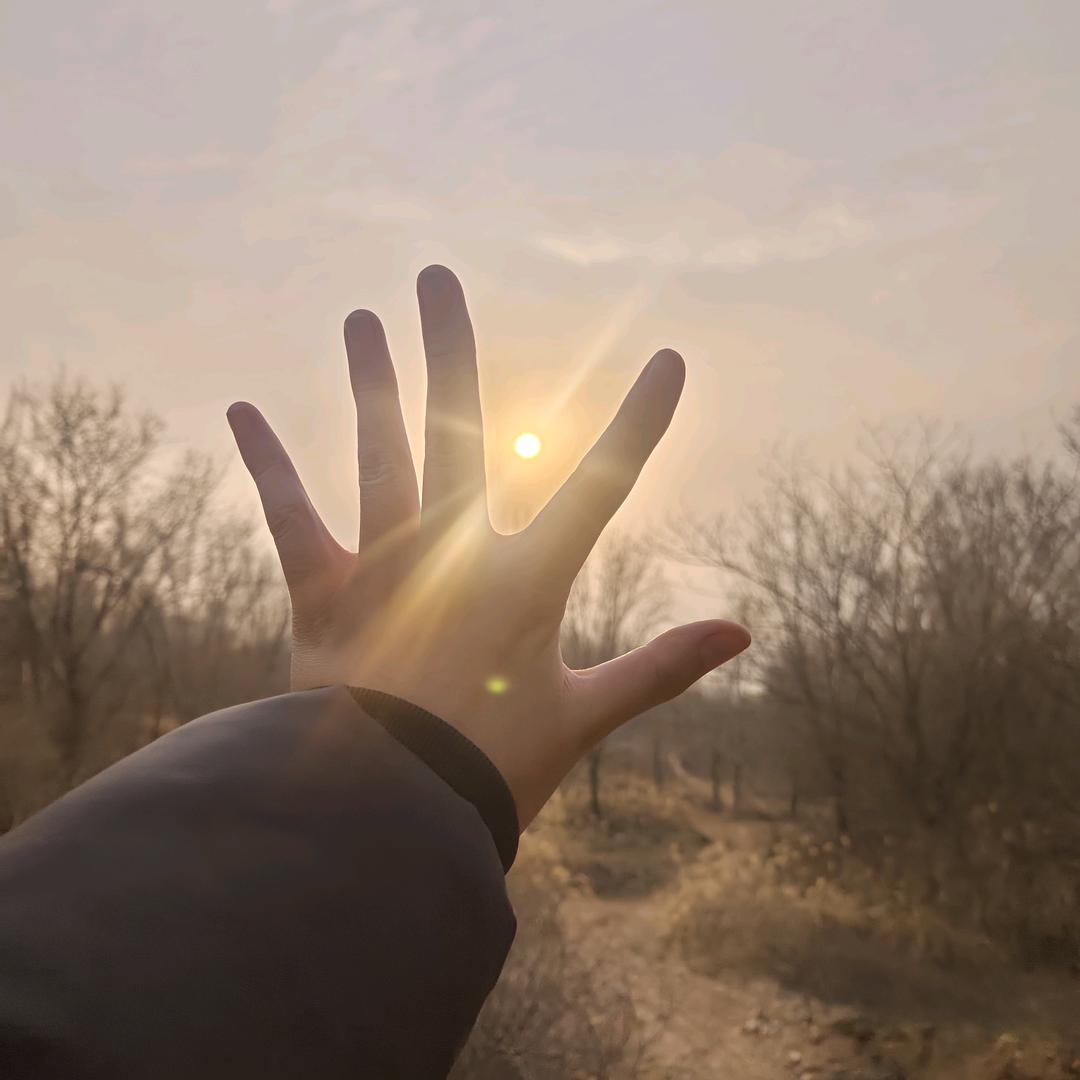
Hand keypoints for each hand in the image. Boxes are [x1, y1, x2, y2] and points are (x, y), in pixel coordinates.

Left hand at [227, 265, 749, 826]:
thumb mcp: (585, 716)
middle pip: (458, 431)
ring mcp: (383, 567)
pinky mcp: (322, 593)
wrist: (390, 817)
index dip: (639, 423)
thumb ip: (661, 667)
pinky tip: (242, 411)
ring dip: (370, 383)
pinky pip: (290, 518)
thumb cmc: (494, 769)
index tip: (669, 360)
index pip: (602, 489)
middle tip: (436, 277)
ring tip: (362, 317)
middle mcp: (451, 555)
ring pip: (377, 454)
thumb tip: (744, 633)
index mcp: (525, 582)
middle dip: (451, 350)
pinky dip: (267, 466)